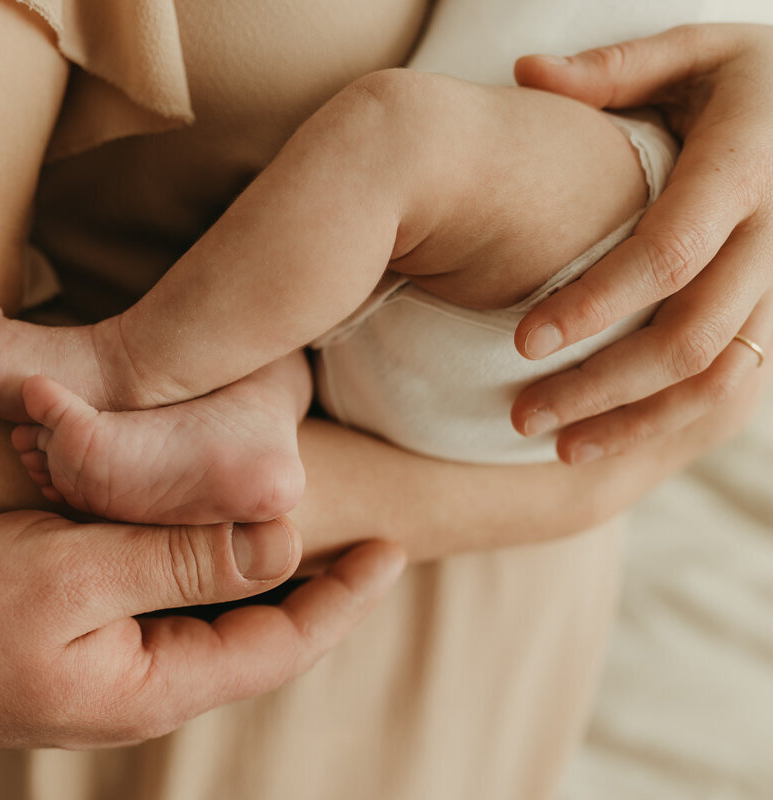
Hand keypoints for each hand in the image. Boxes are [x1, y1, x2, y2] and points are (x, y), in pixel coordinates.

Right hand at [0, 511, 404, 750]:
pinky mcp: (76, 654)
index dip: (342, 598)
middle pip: (255, 641)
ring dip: (252, 578)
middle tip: (357, 532)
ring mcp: (108, 677)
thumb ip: (178, 559)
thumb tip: (281, 539)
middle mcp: (142, 690)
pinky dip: (192, 574)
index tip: (392, 549)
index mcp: (154, 683)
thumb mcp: (72, 573)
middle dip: (311, 590)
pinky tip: (195, 539)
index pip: (281, 645)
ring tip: (291, 527)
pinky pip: (160, 615)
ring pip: (209, 626)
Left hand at [510, 24, 772, 462]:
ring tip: (552, 445)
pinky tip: (600, 438)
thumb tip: (528, 73)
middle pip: (690, 335)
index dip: (597, 304)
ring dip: (633, 419)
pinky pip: (732, 384)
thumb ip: (615, 69)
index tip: (521, 342)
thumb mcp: (694, 53)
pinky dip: (667, 419)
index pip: (669, 253)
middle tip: (520, 414)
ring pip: (717, 376)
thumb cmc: (746, 78)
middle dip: (602, 383)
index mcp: (745, 167)